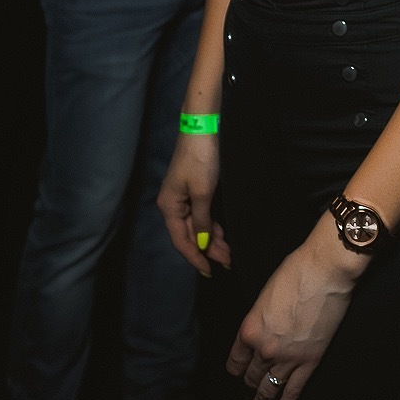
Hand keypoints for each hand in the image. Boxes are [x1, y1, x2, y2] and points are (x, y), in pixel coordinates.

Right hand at [158, 130, 230, 275]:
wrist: (203, 127)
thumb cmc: (201, 160)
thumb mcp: (203, 192)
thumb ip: (202, 220)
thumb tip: (203, 243)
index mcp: (170, 207)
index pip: (182, 241)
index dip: (195, 258)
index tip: (209, 272)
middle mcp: (174, 205)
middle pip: (191, 235)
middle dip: (208, 250)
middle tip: (229, 263)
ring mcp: (184, 197)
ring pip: (198, 225)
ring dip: (213, 239)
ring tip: (229, 253)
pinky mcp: (195, 189)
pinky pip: (202, 214)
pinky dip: (213, 225)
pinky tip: (223, 235)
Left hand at [229, 217, 367, 399]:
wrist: (324, 270)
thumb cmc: (295, 271)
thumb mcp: (264, 295)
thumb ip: (259, 319)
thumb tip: (263, 329)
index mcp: (249, 329)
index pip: (235, 361)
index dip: (235, 369)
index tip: (237, 372)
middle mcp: (264, 348)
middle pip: (250, 376)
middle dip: (248, 384)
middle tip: (248, 391)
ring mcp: (287, 358)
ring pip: (268, 389)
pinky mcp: (309, 361)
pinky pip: (292, 392)